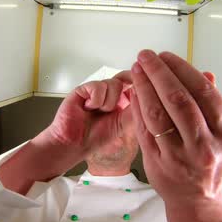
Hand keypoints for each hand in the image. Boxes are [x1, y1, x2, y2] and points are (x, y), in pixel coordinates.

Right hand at [0, 72, 131, 194]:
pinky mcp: (83, 88)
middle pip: (124, 78)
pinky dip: (96, 101)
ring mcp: (96, 89)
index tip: (142, 88)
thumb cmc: (96, 136)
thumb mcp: (124, 123)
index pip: (133, 84)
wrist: (74, 143)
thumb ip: (135, 108)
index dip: (139, 84)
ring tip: (98, 112)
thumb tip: (146, 93)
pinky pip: (99, 87)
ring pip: (114, 84)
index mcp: (121, 100)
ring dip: (108, 102)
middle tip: (122, 100)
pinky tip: (88, 108)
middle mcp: (109, 92)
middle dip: (125, 88)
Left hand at [130, 50, 221, 221]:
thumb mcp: (221, 134)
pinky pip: (144, 128)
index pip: (204, 93)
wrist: (198, 199)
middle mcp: (204, 146)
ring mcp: (179, 156)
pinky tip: (134, 91)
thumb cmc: (209, 162)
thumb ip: (211, 105)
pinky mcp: (158, 162)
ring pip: (158, 113)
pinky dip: (138, 106)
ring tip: (138, 69)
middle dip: (160, 72)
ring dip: (145, 86)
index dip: (183, 70)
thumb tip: (205, 73)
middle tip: (147, 57)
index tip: (168, 57)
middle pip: (179, 99)